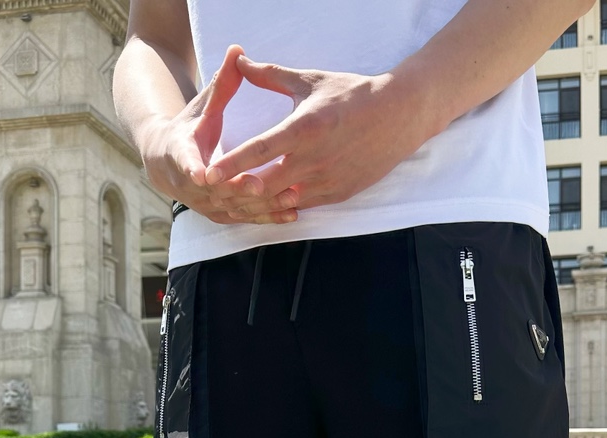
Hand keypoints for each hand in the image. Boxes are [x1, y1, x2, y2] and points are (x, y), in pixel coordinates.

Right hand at [143, 44, 299, 225]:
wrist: (169, 165)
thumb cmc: (190, 129)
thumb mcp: (202, 107)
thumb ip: (221, 85)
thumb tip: (236, 51)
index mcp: (180, 155)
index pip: (186, 163)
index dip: (193, 169)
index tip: (202, 174)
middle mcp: (192, 186)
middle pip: (217, 191)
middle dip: (238, 189)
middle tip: (259, 186)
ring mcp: (207, 204)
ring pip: (236, 208)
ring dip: (261, 206)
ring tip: (289, 198)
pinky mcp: (223, 215)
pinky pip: (248, 218)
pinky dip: (269, 217)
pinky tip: (292, 214)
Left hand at [203, 55, 429, 215]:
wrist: (398, 116)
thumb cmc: (352, 94)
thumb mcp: (310, 81)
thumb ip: (271, 76)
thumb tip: (240, 63)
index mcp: (304, 128)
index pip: (259, 150)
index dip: (231, 164)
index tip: (208, 173)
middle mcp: (314, 159)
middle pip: (267, 184)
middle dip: (240, 193)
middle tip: (216, 197)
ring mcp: (328, 180)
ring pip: (284, 201)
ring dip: (260, 203)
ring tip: (237, 203)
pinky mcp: (339, 194)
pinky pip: (304, 206)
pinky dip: (284, 206)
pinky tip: (268, 205)